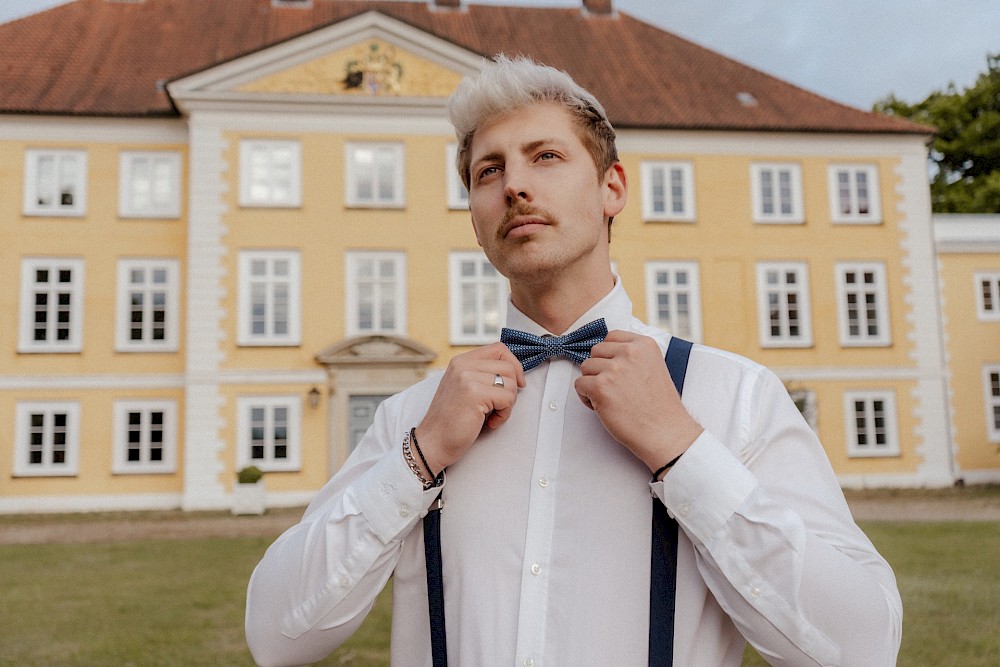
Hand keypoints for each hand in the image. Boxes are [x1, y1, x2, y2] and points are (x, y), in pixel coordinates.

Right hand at [416, 342, 524, 474]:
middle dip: (512, 389)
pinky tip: (490, 422)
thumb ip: (482, 376)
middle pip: (508, 366)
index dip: (514, 365)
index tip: (516, 382)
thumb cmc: (451, 421)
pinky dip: (504, 415)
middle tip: (499, 406)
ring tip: (492, 416)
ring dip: (508, 404)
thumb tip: (513, 372)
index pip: (499, 349)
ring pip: (511, 383)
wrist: (432, 443)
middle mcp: (462, 365)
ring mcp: (467, 378)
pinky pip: (508, 399)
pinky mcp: (474, 394)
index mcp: (460, 361)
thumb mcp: (464, 388)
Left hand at [575, 330, 702, 471]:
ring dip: (592, 383)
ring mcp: (614, 369)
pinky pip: (579, 384)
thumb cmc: (659, 406)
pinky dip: (586, 397)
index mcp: (644, 345)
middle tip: (614, 388)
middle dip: (600, 369)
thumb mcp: (653, 367)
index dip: (609, 355)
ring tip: (610, 398)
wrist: (665, 432)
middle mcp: (629, 353)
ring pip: (585, 367)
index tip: (617, 369)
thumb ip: (633, 356)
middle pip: (595, 351)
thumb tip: (606, 354)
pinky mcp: (600, 387)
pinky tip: (602, 406)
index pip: (611, 337)